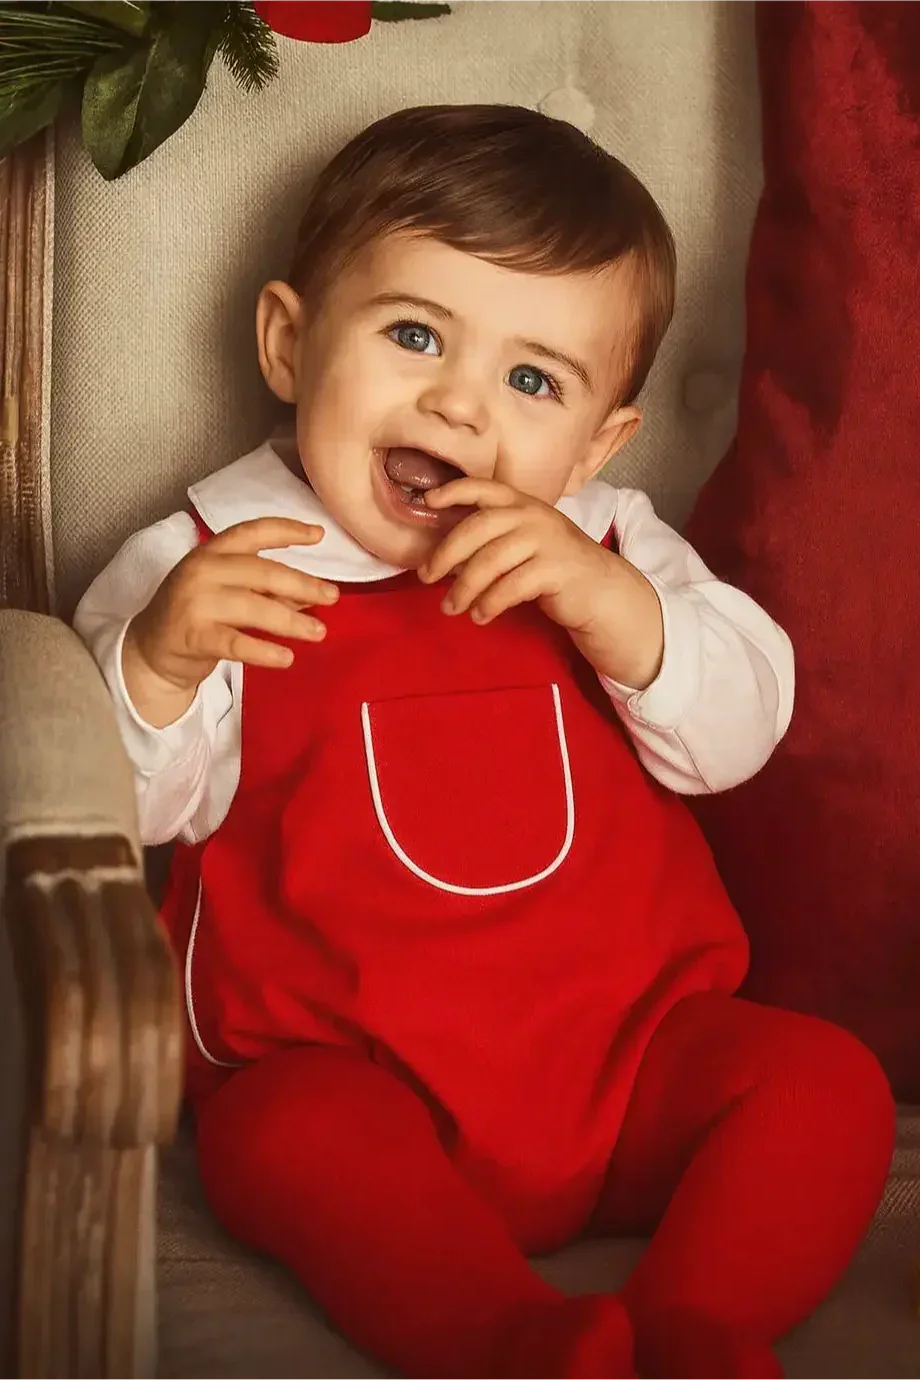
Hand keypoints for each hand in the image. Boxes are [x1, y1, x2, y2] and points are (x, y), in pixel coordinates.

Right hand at [123, 518, 338, 724]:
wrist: (149, 650)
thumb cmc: (194, 615)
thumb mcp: (228, 593)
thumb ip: (267, 591)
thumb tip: (313, 593)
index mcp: (211, 552)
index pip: (252, 532)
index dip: (287, 531)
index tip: (319, 535)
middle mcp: (203, 570)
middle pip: (263, 572)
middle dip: (303, 585)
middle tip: (333, 597)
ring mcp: (196, 602)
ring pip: (255, 608)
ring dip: (292, 622)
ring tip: (319, 632)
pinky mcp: (194, 635)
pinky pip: (237, 643)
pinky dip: (265, 651)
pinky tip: (287, 657)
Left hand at [420, 479, 663, 688]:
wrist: (601, 591)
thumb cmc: (554, 568)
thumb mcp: (525, 542)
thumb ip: (492, 540)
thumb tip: (444, 556)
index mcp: (523, 504)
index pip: (484, 488)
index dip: (454, 491)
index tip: (428, 501)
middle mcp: (533, 516)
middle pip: (476, 528)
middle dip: (445, 554)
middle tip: (426, 577)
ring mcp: (546, 541)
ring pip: (489, 561)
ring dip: (464, 588)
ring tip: (450, 608)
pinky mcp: (555, 569)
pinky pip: (510, 587)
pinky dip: (489, 604)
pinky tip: (480, 616)